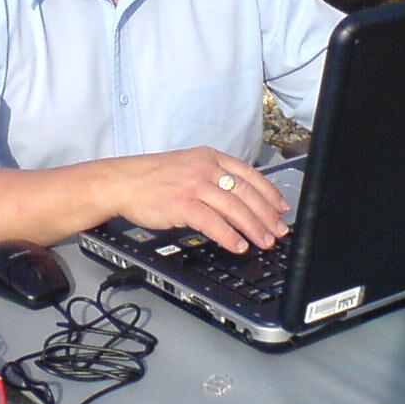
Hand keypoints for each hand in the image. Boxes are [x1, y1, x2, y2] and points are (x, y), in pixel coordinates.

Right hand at [108, 147, 289, 254]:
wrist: (122, 181)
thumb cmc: (151, 178)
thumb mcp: (187, 166)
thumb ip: (212, 177)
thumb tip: (238, 198)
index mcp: (209, 157)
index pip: (249, 174)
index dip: (270, 193)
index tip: (282, 208)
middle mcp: (205, 168)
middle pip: (246, 193)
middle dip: (267, 215)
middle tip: (279, 231)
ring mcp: (194, 185)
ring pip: (234, 208)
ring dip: (253, 228)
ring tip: (264, 242)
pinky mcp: (183, 204)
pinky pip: (213, 222)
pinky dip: (229, 236)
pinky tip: (238, 246)